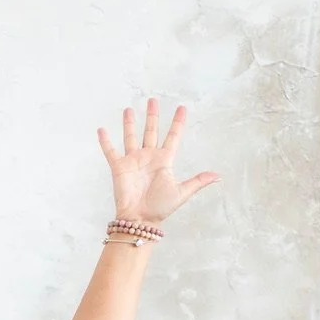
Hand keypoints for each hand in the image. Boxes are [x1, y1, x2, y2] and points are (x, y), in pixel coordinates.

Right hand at [97, 97, 218, 225]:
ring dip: (129, 124)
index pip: (173, 136)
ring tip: (129, 109)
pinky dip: (105, 141)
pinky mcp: (119, 167)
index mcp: (164, 160)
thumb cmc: (160, 207)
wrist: (140, 219)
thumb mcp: (182, 192)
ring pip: (131, 136)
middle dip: (152, 116)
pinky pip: (111, 151)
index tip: (182, 108)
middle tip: (153, 100)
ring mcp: (133, 161)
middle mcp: (148, 157)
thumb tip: (218, 176)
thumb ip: (198, 181)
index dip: (178, 122)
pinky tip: (101, 130)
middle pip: (151, 131)